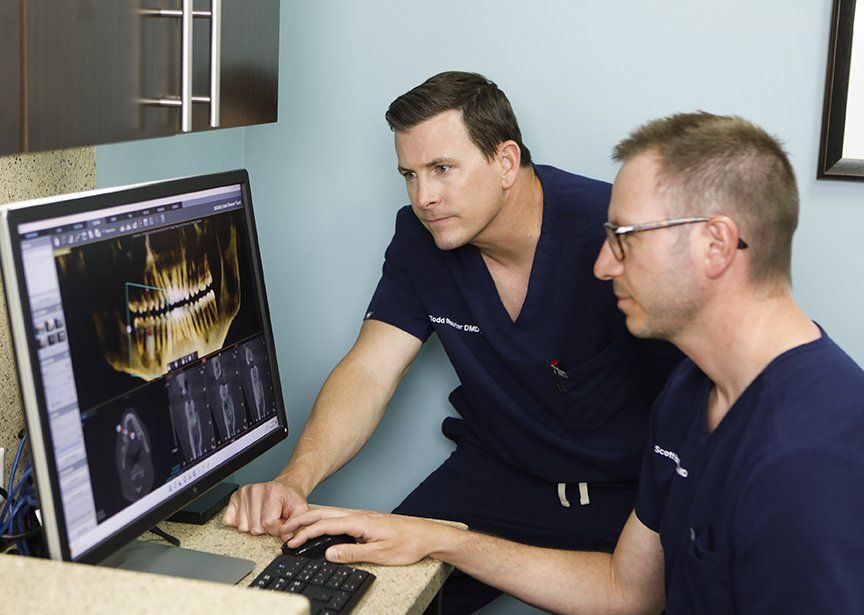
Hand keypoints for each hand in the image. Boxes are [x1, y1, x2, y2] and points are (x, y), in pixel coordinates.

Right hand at [221, 477, 308, 538]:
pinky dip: (240, 523)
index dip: (277, 529)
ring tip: (263, 516)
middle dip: (266, 529)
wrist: (284, 488)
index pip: (269, 523)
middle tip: (273, 518)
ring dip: (255, 526)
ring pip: (243, 527)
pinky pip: (229, 521)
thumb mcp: (300, 509)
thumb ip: (296, 524)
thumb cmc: (290, 499)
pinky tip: (251, 516)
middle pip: (255, 527)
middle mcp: (255, 490)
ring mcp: (243, 493)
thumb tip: (287, 537)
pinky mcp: (234, 498)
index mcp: (272, 491)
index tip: (282, 523)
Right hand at [282, 507, 445, 565]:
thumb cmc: (408, 543)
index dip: (306, 533)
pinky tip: (322, 527)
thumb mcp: (380, 554)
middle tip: (284, 529)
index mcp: (360, 522)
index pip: (326, 525)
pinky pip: (340, 518)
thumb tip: (329, 554)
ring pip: (331, 515)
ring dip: (312, 520)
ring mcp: (363, 517)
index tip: (292, 540)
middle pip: (325, 515)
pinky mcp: (367, 521)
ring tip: (297, 528)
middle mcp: (360, 516)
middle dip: (302, 521)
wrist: (427, 535)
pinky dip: (325, 521)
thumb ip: (353, 553)